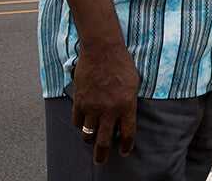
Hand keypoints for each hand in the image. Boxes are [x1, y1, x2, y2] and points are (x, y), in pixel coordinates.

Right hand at [71, 44, 139, 164]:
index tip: (123, 152)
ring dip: (90, 138)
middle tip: (100, 161)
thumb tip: (126, 114)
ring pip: (88, 133)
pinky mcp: (80, 101)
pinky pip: (78, 121)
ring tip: (91, 140)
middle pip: (104, 141)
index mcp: (127, 105)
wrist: (103, 50)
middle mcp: (109, 109)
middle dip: (102, 155)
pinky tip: (83, 123)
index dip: (125, 146)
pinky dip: (80, 124)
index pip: (128, 133)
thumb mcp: (134, 83)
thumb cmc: (121, 63)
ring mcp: (93, 107)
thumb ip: (129, 101)